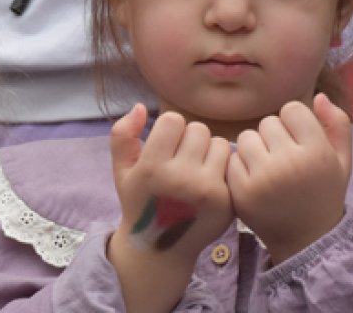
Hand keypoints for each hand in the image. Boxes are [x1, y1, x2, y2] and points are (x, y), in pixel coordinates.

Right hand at [107, 106, 232, 312]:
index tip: (164, 145)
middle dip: (189, 139)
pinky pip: (231, 164)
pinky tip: (208, 181)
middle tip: (181, 158)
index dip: (168, 129)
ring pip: (219, 143)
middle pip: (198, 129)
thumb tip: (140, 106)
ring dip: (208, 150)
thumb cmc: (139, 201)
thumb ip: (122, 134)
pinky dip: (221, 167)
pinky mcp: (227, 201)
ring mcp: (207, 191)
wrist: (160, 247)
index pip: (173, 120)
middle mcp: (181, 178)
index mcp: (152, 168)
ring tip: (196, 167)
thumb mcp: (121, 170)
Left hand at [228, 96, 351, 262]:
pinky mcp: (239, 190)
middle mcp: (289, 163)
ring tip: (268, 167)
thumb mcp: (342, 160)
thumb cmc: (324, 193)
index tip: (299, 141)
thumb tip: (318, 95)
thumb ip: (337, 124)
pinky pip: (232, 159)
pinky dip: (240, 166)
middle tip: (284, 158)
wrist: (305, 238)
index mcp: (317, 153)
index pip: (292, 109)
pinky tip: (254, 180)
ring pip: (246, 138)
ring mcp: (262, 178)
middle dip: (274, 136)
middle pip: (267, 122)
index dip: (294, 123)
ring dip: (254, 148)